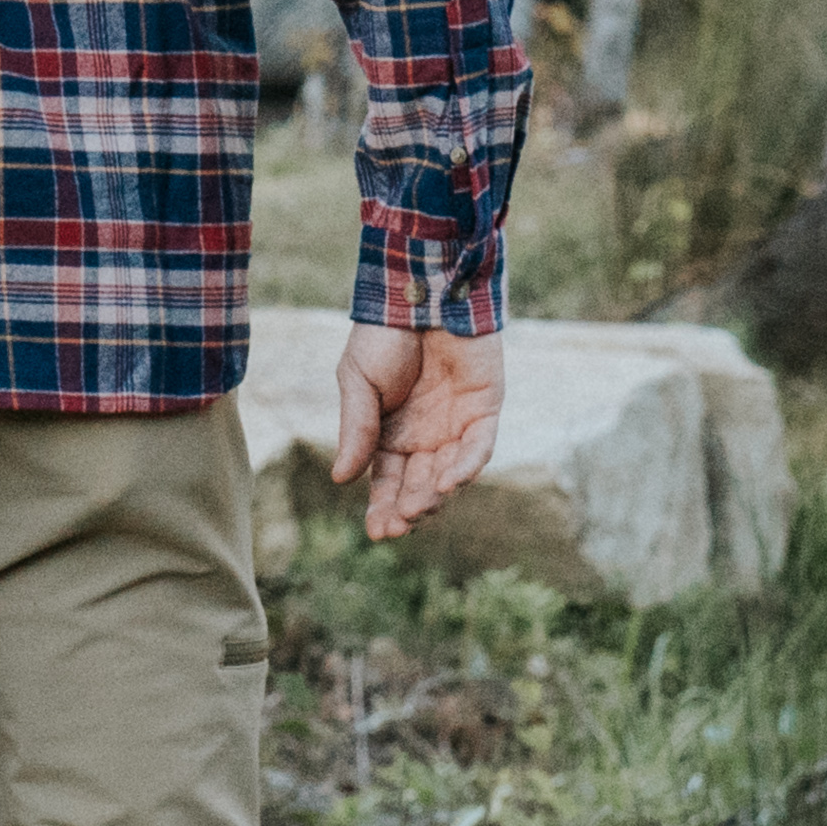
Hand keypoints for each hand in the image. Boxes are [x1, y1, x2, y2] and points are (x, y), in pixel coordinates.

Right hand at [332, 324, 503, 542]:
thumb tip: (342, 479)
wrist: (420, 293)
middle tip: (395, 528)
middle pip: (418, 485)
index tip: (376, 532)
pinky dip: (466, 467)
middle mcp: (425, 436)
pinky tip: (449, 482)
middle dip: (407, 510)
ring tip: (416, 511)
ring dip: (433, 495)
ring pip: (449, 474)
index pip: (387, 481)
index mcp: (389, 433)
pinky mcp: (485, 411)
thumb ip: (355, 429)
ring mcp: (456, 426)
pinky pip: (479, 447)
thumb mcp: (357, 382)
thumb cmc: (383, 335)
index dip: (382, 506)